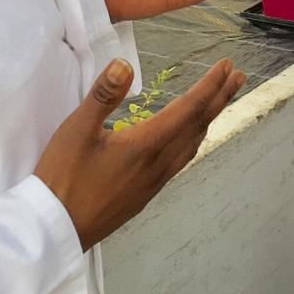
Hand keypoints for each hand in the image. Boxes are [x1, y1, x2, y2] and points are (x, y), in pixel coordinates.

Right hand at [35, 58, 246, 250]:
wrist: (55, 229)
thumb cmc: (62, 177)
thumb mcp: (76, 130)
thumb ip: (103, 95)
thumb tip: (125, 64)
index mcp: (145, 144)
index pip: (188, 109)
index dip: (210, 86)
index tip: (227, 67)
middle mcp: (157, 164)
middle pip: (198, 126)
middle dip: (220, 98)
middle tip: (238, 76)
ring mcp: (153, 182)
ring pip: (192, 145)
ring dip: (209, 119)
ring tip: (219, 101)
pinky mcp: (144, 194)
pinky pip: (180, 161)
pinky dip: (193, 140)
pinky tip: (187, 139)